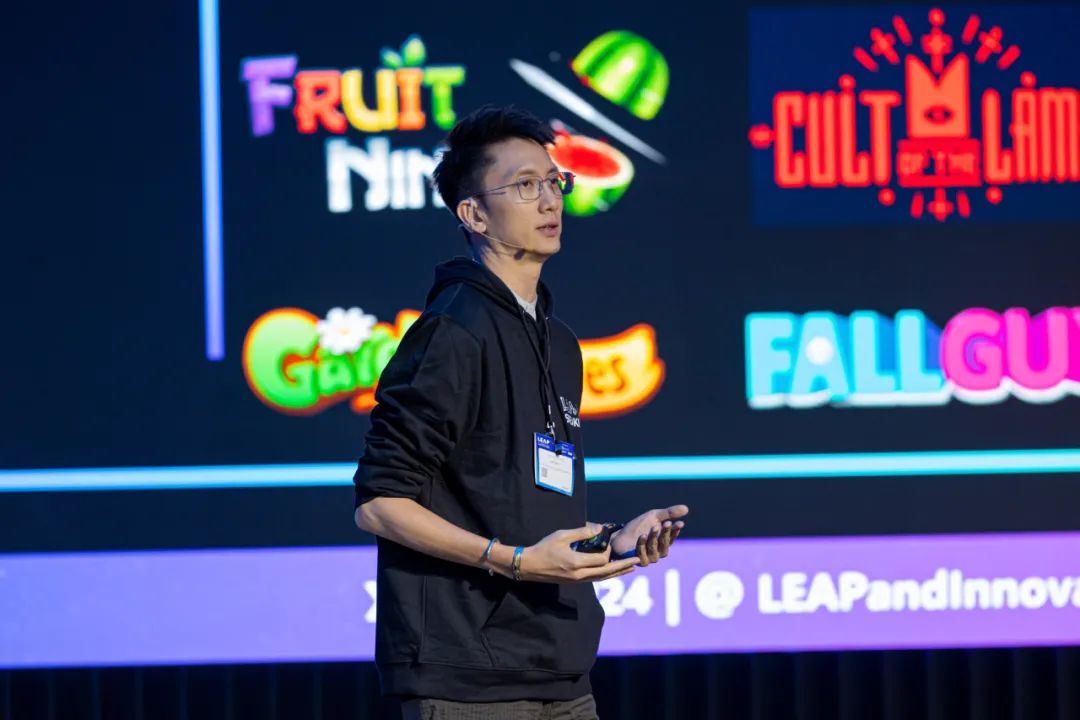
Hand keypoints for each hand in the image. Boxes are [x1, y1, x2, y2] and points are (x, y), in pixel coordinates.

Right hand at [519, 524, 639, 583]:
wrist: (528, 565)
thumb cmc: (544, 548)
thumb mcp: (562, 535)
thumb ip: (582, 532)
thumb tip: (599, 529)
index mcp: (576, 562)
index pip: (601, 559)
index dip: (609, 551)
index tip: (611, 542)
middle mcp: (579, 575)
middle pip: (607, 572)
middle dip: (622, 567)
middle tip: (637, 561)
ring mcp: (577, 580)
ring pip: (602, 578)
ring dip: (617, 573)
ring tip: (630, 569)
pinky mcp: (575, 582)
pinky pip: (595, 579)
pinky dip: (606, 575)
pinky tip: (611, 572)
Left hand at [610, 505, 687, 566]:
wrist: (620, 536)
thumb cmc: (638, 526)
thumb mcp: (654, 516)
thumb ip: (669, 513)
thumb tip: (686, 508)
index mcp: (663, 542)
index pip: (673, 537)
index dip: (676, 531)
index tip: (680, 523)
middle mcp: (658, 552)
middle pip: (665, 544)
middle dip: (666, 533)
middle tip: (667, 523)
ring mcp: (649, 558)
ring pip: (654, 549)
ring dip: (654, 538)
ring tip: (654, 527)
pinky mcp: (639, 562)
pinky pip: (642, 554)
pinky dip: (642, 545)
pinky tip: (643, 535)